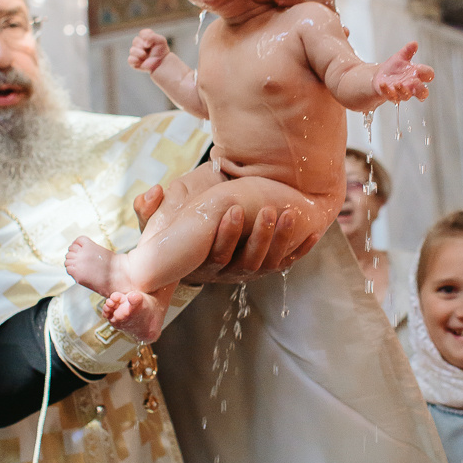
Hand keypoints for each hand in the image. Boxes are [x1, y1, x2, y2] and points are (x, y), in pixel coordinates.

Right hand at [129, 29, 169, 73]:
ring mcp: (136, 53)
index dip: (147, 37)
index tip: (153, 42)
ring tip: (146, 56)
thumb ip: (152, 37)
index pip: (142, 33)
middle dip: (143, 45)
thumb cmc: (161, 51)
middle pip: (136, 40)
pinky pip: (130, 59)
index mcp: (145, 38)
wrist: (162, 64)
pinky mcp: (134, 62)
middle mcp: (139, 44)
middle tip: (150, 50)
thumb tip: (144, 43)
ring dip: (140, 53)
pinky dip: (135, 60)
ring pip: (132, 50)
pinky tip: (141, 61)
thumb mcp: (161, 40)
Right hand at [133, 185, 317, 283]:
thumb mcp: (162, 218)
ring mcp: (253, 268)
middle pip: (249, 261)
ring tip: (289, 214)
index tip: (235, 208)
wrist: (210, 227)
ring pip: (271, 261)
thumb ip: (149, 209)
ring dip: (282, 239)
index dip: (227, 234)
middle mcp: (230, 271)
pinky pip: (289, 259)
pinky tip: (314, 231)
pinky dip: (302, 248)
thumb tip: (151, 192)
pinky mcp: (273, 263)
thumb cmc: (185, 222)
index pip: (218, 255)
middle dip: (260, 236)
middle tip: (269, 210)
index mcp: (205, 263)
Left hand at [371, 42, 433, 103]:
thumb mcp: (401, 56)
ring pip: (406, 96)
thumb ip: (408, 50)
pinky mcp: (391, 95)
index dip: (427, 74)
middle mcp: (411, 86)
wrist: (381, 75)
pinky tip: (382, 84)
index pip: (429, 76)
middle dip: (420, 89)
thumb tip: (414, 43)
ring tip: (397, 83)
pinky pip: (390, 96)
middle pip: (423, 93)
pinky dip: (386, 90)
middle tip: (414, 81)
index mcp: (417, 75)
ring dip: (403, 90)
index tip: (419, 69)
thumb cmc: (394, 67)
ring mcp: (401, 92)